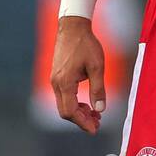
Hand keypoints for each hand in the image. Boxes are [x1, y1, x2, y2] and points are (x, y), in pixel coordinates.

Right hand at [50, 18, 105, 133]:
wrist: (73, 26)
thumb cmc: (86, 44)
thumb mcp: (97, 67)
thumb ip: (98, 89)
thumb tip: (100, 109)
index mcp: (64, 83)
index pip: (70, 112)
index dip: (82, 123)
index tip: (95, 129)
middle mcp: (56, 83)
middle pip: (65, 111)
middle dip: (81, 120)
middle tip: (98, 123)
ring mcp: (55, 80)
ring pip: (64, 105)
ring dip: (79, 112)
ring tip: (96, 114)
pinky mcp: (57, 76)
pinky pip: (64, 96)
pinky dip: (75, 103)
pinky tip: (88, 103)